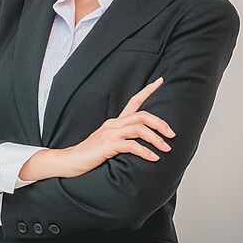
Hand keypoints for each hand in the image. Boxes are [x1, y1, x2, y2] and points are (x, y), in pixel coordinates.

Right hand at [57, 77, 176, 178]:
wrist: (70, 161)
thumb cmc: (90, 154)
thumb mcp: (109, 143)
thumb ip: (123, 139)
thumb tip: (142, 143)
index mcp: (114, 122)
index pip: (133, 101)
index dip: (147, 90)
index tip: (160, 81)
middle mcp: (113, 124)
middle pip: (142, 115)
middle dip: (160, 123)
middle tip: (172, 135)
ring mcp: (109, 133)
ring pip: (139, 129)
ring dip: (156, 139)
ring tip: (166, 149)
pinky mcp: (107, 145)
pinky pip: (131, 145)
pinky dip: (145, 152)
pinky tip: (153, 158)